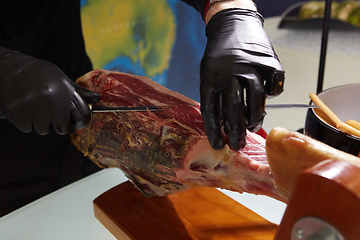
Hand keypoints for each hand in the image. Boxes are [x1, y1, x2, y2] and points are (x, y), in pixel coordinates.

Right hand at [0, 47, 100, 134]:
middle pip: (62, 128)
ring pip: (44, 130)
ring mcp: (34, 108)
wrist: (4, 68)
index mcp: (64, 90)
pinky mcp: (18, 115)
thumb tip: (96, 99)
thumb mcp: (59, 77)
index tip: (75, 121)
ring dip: (39, 122)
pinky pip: (27, 128)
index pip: (82, 117)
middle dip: (57, 124)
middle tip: (49, 112)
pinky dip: (25, 121)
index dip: (80, 121)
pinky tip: (22, 107)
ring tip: (34, 106)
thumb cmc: (35, 73)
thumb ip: (77, 91)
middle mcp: (51, 99)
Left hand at [200, 9, 284, 149]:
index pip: (211, 110)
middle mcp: (229, 72)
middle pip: (234, 108)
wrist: (234, 23)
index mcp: (210, 77)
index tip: (219, 145)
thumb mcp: (208, 72)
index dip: (215, 131)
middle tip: (239, 144)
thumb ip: (216, 94)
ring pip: (256, 100)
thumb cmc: (220, 54)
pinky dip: (272, 94)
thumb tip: (226, 124)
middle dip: (237, 131)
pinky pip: (274, 86)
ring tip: (252, 125)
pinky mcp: (268, 61)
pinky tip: (266, 95)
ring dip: (255, 117)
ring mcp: (250, 66)